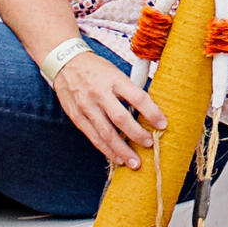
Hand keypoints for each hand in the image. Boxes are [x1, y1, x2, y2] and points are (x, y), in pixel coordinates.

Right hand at [48, 39, 165, 171]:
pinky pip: (93, 136)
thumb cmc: (96, 69)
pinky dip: (106, 149)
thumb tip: (149, 110)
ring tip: (134, 162)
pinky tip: (116, 158)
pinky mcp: (77, 116)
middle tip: (149, 144)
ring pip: (105, 132)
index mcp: (114, 79)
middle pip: (121, 118)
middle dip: (136, 134)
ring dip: (121, 150)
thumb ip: (129, 90)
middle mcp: (100, 93)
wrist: (65, 63)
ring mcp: (86, 106)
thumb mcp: (115, 72)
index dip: (152, 112)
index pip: (137, 97)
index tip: (163, 124)